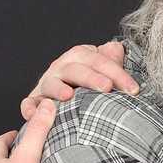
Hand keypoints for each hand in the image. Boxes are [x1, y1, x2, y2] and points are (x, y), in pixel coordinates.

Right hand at [19, 40, 136, 119]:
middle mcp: (62, 67)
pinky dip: (30, 108)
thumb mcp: (104, 70)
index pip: (99, 60)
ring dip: (58, 88)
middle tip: (107, 87)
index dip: (117, 73)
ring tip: (69, 95)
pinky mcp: (35, 100)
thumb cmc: (93, 84)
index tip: (133, 89)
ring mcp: (47, 83)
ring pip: (51, 83)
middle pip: (76, 69)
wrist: (70, 96)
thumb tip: (117, 48)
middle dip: (92, 77)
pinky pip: (29, 103)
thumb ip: (111, 61)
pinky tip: (34, 114)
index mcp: (81, 57)